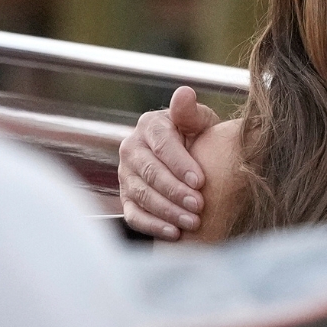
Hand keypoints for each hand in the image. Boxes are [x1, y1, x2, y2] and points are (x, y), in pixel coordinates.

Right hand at [118, 85, 220, 239]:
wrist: (189, 156)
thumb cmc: (197, 136)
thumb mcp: (199, 120)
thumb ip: (191, 111)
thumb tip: (184, 93)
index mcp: (150, 125)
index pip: (162, 145)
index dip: (180, 164)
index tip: (201, 181)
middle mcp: (131, 149)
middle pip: (150, 173)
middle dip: (175, 191)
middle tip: (199, 206)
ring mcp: (125, 175)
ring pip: (142, 195)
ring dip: (168, 211)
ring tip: (192, 222)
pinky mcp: (126, 198)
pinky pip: (134, 215)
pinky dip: (153, 226)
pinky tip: (174, 234)